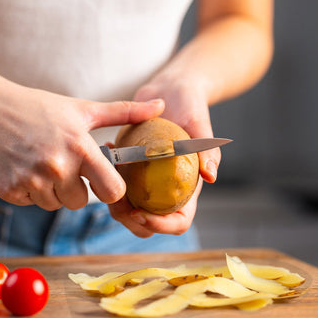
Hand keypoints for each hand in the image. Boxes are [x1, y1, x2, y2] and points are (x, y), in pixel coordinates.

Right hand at [0, 74, 164, 210]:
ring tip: (39, 161)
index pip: (112, 191)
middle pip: (80, 203)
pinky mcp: (9, 190)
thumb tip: (160, 106)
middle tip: (61, 163)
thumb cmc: (39, 108)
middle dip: (74, 188)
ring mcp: (30, 180)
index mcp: (80, 148)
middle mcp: (56, 167)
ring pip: (54, 205)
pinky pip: (30, 203)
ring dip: (50, 190)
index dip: (109, 188)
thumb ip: (124, 112)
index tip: (99, 179)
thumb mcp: (82, 108)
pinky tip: (22, 166)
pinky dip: (28, 190)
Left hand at [106, 80, 217, 236]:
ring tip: (108, 174)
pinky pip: (116, 183)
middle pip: (149, 223)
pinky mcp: (130, 168)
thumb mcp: (199, 124)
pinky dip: (107, 177)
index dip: (162, 226)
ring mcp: (146, 181)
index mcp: (186, 186)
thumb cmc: (190, 106)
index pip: (179, 221)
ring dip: (114, 203)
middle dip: (131, 221)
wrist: (170, 91)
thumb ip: (206, 149)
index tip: (141, 214)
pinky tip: (107, 152)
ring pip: (128, 209)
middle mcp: (165, 189)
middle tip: (115, 202)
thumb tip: (210, 176)